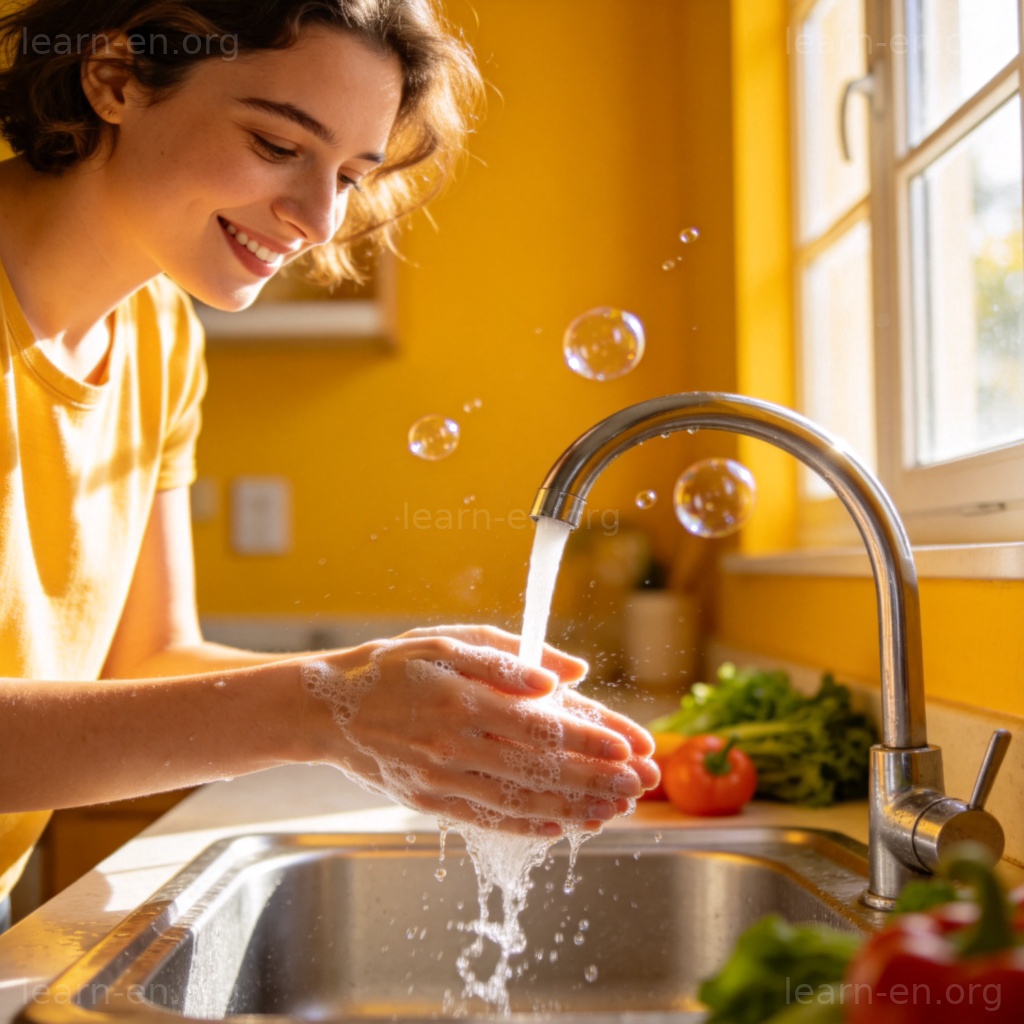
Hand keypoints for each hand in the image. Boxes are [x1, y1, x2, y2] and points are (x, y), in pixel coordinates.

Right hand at [301, 624, 657, 835]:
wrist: (328, 710)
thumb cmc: (393, 666)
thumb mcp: (449, 641)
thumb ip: (509, 657)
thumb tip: (565, 673)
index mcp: (464, 698)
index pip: (542, 724)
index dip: (592, 738)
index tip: (631, 745)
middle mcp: (456, 744)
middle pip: (541, 767)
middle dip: (598, 776)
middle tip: (641, 782)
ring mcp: (443, 779)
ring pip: (521, 799)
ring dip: (575, 805)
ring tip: (617, 807)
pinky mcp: (431, 802)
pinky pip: (489, 819)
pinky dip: (530, 824)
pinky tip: (563, 825)